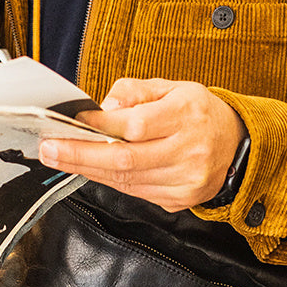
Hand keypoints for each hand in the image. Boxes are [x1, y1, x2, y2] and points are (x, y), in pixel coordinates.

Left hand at [38, 78, 245, 211]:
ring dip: (90, 170)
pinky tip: (93, 169)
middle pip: (125, 159)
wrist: (236, 145)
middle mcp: (189, 149)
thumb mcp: (172, 87)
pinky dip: (110, 180)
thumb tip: (104, 109)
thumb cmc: (199, 113)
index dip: (101, 125)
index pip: (136, 124)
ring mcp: (185, 179)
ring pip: (127, 180)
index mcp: (188, 114)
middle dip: (81, 155)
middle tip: (50, 149)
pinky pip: (136, 192)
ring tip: (63, 158)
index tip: (74, 122)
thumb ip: (134, 92)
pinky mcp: (180, 199)